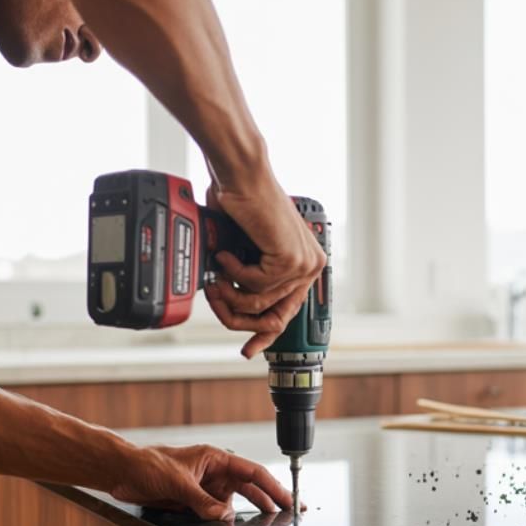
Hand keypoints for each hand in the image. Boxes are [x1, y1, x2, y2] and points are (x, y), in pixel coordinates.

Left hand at [110, 444, 294, 519]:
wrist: (122, 473)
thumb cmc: (146, 464)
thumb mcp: (177, 482)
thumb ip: (202, 501)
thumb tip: (223, 515)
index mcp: (215, 459)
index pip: (252, 473)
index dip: (274, 486)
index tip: (289, 499)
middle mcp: (214, 473)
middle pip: (249, 488)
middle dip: (269, 500)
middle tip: (289, 513)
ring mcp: (205, 488)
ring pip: (232, 503)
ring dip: (244, 513)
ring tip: (264, 524)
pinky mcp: (194, 501)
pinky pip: (215, 513)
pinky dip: (223, 521)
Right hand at [203, 175, 325, 359]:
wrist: (241, 177)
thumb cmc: (240, 204)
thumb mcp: (247, 252)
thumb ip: (251, 278)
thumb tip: (237, 308)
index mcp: (305, 266)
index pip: (287, 313)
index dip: (264, 334)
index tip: (247, 349)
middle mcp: (310, 267)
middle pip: (273, 316)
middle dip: (237, 316)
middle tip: (214, 301)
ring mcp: (303, 264)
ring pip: (259, 302)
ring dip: (229, 290)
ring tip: (215, 274)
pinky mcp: (290, 260)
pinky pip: (253, 285)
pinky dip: (232, 272)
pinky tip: (225, 254)